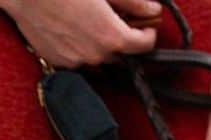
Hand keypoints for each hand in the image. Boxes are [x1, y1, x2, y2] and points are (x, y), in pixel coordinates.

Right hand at [0, 0, 159, 67]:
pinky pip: (76, 56)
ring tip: (87, 18)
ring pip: (98, 55)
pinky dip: (78, 44)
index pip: (145, 45)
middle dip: (122, 36)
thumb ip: (132, 2)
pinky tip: (69, 24)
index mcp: (113, 37)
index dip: (148, 33)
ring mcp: (76, 61)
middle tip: (114, 15)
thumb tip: (152, 9)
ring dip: (99, 42)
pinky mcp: (58, 61)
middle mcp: (97, 55)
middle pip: (121, 52)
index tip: (146, 25)